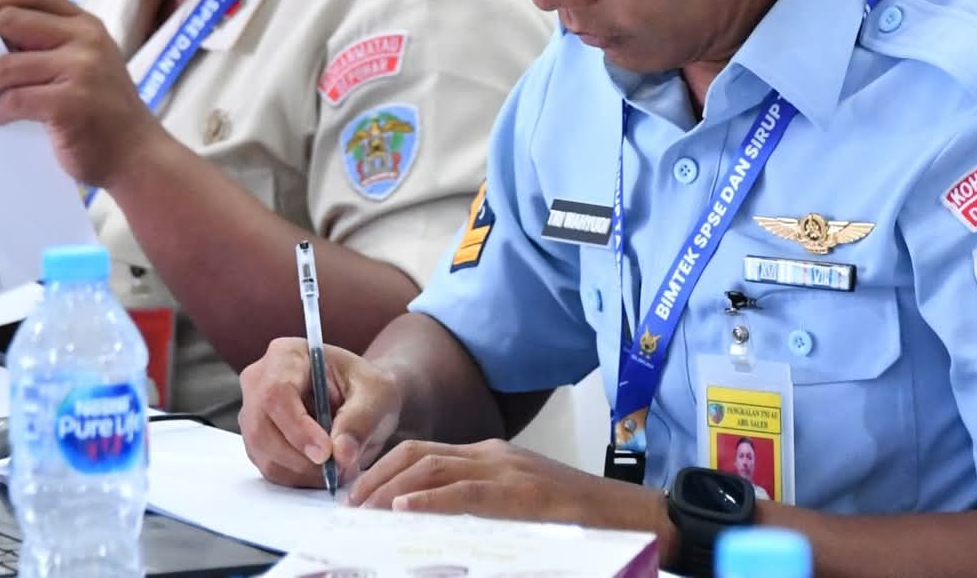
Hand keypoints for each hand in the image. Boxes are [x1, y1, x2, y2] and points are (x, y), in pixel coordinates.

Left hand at [0, 0, 165, 189]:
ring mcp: (83, 70)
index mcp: (86, 25)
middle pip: (11, 22)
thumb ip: (48, 50)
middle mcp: (86, 39)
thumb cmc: (101, 115)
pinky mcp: (73, 103)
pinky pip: (16, 99)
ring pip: (6, 65)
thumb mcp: (84, 69)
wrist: (138, 157)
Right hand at [239, 338, 403, 488]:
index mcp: (285, 355)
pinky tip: (325, 469)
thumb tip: (341, 454)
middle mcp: (259, 382)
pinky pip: (271, 469)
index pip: (276, 393)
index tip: (326, 453)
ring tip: (340, 467)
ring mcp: (253, 414)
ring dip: (304, 472)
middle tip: (340, 468)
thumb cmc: (366, 387)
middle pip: (261, 429)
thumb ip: (360, 420)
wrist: (361, 398)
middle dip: (302, 458)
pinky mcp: (258, 442)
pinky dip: (300, 478)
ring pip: (265, 454)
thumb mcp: (377, 394)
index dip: (297, 427)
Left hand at [350, 439, 676, 557]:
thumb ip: (479, 504)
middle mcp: (492, 454)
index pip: (422, 452)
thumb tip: (429, 524)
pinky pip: (465, 492)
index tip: (356, 494)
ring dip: (389, 488)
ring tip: (363, 511)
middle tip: (348, 505)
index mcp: (489, 456)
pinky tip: (403, 509)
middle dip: (375, 477)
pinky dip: (429, 499)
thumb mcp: (518, 504)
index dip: (382, 469)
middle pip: (417, 455)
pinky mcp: (521, 492)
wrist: (628, 513)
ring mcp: (506, 469)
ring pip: (432, 468)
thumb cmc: (575, 517)